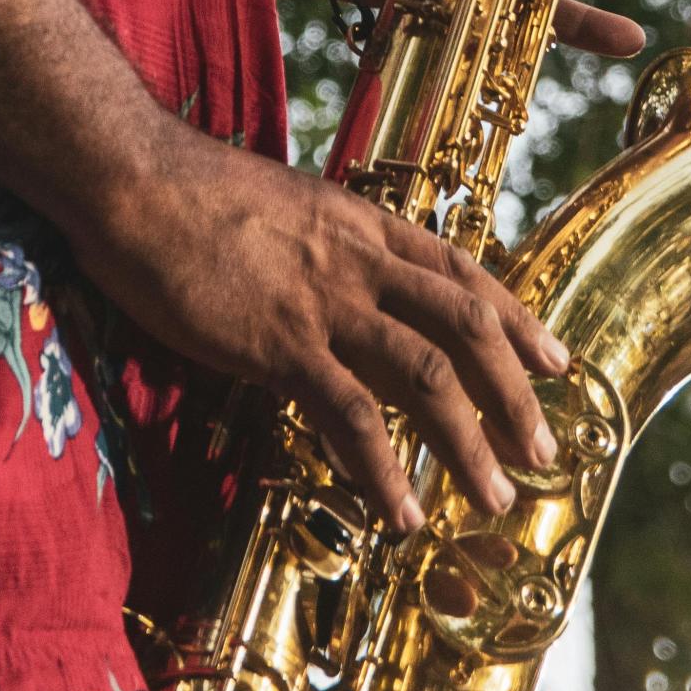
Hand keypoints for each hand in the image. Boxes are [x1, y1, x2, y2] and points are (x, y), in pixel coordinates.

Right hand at [81, 121, 570, 532]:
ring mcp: (325, 304)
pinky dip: (382, 470)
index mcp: (366, 226)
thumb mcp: (286, 210)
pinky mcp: (279, 344)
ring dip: (469, 443)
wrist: (135, 178)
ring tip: (493, 496)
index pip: (464, 275)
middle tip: (545, 451)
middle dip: (516, 393)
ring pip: (427, 375)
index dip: (519, 320)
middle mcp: (363, 263)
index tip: (555, 362)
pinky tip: (400, 512)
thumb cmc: (193, 194)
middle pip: (468, 327)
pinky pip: (349, 416)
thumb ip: (328, 249)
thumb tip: (345, 289)